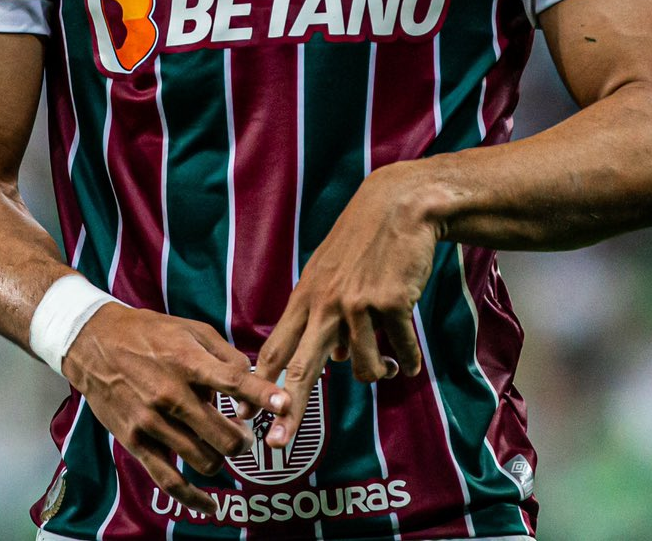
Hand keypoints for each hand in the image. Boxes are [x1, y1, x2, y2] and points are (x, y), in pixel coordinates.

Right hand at [62, 304, 286, 511]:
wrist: (92, 343)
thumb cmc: (147, 333)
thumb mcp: (189, 329)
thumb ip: (225, 354)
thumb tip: (254, 377)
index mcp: (187, 362)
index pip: (233, 382)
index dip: (263, 395)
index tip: (286, 405)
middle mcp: (171, 395)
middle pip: (225, 436)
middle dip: (244, 441)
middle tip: (244, 435)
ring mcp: (152, 422)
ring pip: (205, 460)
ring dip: (222, 459)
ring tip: (220, 447)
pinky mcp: (135, 441)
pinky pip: (169, 480)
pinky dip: (194, 498)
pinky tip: (211, 504)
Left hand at [255, 161, 438, 449]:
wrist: (400, 207)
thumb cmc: (364, 242)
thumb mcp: (331, 274)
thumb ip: (325, 315)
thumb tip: (336, 362)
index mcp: (305, 299)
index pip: (273, 350)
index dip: (256, 385)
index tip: (242, 413)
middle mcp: (324, 305)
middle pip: (299, 369)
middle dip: (287, 411)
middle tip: (277, 444)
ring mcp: (356, 306)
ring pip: (362, 370)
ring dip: (379, 374)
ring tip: (390, 366)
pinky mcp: (390, 304)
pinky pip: (400, 352)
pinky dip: (407, 360)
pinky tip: (409, 358)